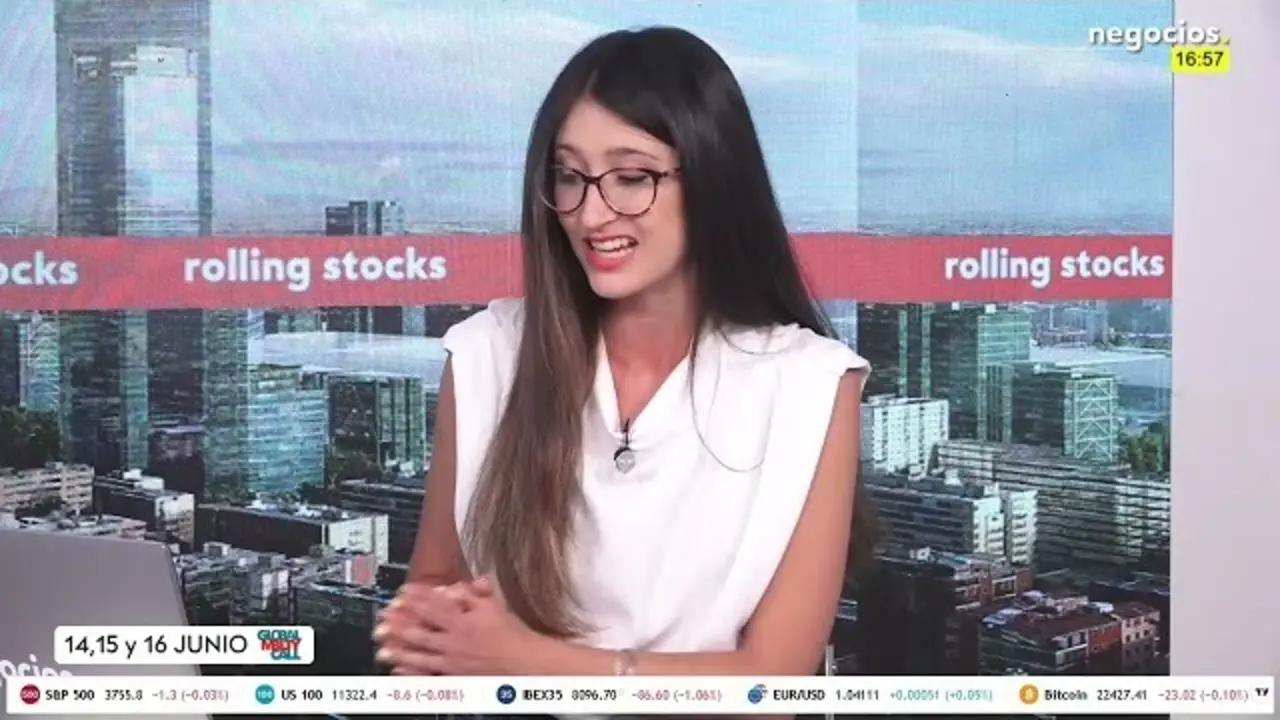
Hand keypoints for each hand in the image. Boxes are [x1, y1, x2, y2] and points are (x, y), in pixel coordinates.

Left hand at [373, 577, 538, 675]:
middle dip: (400, 624)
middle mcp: (453, 640)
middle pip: (421, 630)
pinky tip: (399, 669)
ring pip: (420, 653)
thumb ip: (473, 594)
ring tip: (382, 648)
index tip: (401, 593)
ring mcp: (451, 660)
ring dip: (400, 650)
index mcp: (463, 620)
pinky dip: (412, 672)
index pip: (435, 606)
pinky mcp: (454, 676)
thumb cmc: (510, 634)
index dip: (417, 598)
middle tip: (382, 620)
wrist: (522, 662)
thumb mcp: (493, 606)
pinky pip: (428, 674)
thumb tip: (455, 589)